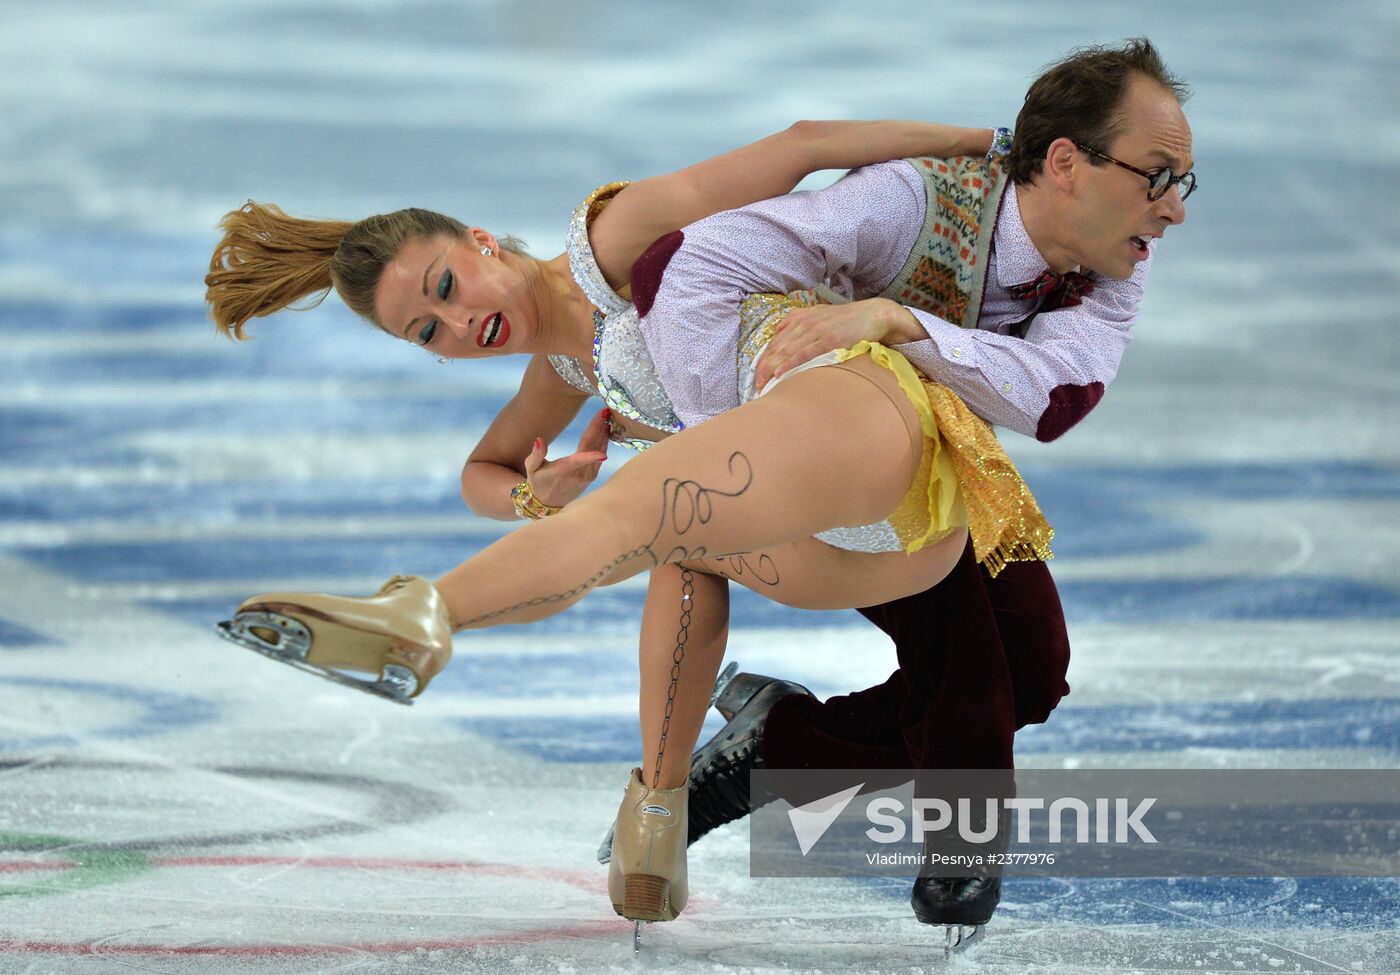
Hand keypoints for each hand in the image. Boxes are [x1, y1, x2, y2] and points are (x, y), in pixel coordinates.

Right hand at [524, 408, 610, 507]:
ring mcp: (587, 477)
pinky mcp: (592, 477)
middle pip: (592, 447)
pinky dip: (604, 443)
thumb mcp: (531, 468)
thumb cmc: (537, 481)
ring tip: (607, 417)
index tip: (603, 434)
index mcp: (563, 470)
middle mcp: (578, 474)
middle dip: (599, 428)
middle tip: (605, 411)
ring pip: (599, 450)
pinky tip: (606, 431)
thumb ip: (536, 454)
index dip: (593, 449)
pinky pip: (600, 457)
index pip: (579, 458)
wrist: (547, 503)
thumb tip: (539, 439)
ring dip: (603, 433)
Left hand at [753, 298, 921, 389]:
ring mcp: (817, 330)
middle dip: (763, 368)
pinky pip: (805, 353)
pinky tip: (779, 373)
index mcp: (800, 318)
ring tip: (763, 385)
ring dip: (772, 369)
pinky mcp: (830, 339)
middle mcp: (805, 323)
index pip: (774, 342)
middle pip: (776, 348)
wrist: (875, 314)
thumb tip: (778, 330)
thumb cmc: (847, 319)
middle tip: (755, 386)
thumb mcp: (819, 314)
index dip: (763, 360)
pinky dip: (790, 363)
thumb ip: (798, 321)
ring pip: (787, 351)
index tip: (756, 376)